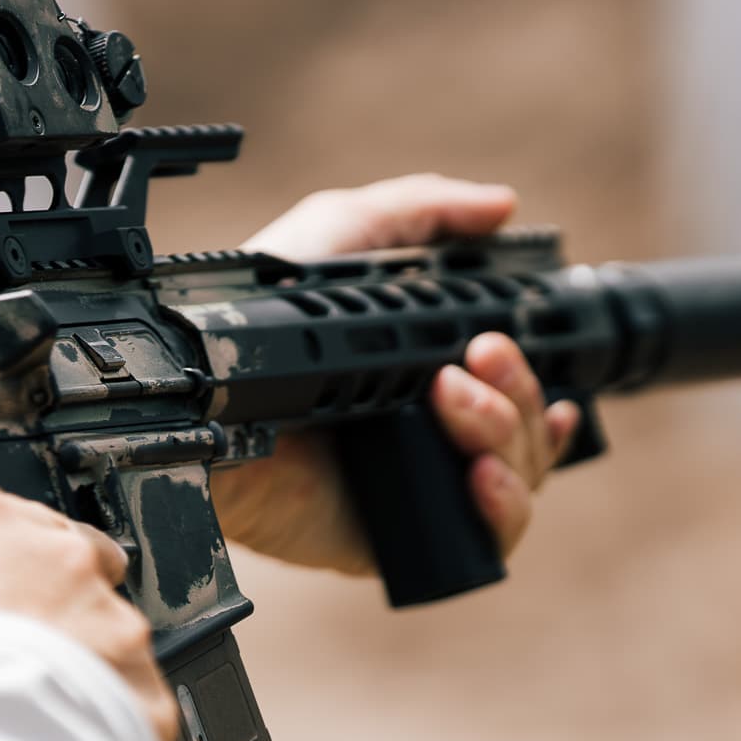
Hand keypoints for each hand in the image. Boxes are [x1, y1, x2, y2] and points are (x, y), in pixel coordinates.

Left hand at [212, 174, 580, 575]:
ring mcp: (424, 480)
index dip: (533, 361)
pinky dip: (506, 505)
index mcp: (425, 368)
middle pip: (528, 421)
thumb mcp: (338, 235)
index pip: (513, 374)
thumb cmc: (256, 317)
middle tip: (480, 355)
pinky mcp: (405, 532)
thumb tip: (501, 206)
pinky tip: (483, 474)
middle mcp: (432, 427)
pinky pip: (490, 535)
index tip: (530, 334)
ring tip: (454, 402)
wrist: (206, 401)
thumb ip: (417, 210)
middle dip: (518, 385)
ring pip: (522, 470)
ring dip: (509, 431)